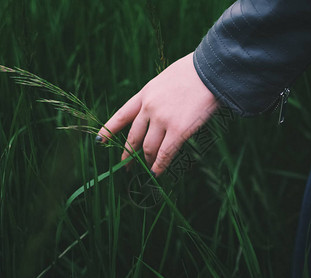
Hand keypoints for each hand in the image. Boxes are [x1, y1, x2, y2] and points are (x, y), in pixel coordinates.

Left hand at [97, 52, 218, 176]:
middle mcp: (149, 108)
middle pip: (133, 137)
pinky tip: (156, 173)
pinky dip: (159, 166)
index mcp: (145, 93)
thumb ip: (158, 96)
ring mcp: (162, 120)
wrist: (210, 70)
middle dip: (129, 154)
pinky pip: (165, 154)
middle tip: (127, 166)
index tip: (100, 141)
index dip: (109, 129)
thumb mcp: (166, 79)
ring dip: (147, 161)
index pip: (122, 115)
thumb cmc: (194, 72)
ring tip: (148, 170)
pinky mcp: (178, 130)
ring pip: (148, 148)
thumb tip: (158, 112)